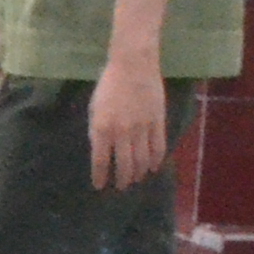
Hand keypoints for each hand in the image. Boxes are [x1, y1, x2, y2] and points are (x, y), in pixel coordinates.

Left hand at [90, 57, 169, 193]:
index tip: (100, 186)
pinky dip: (156, 161)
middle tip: (121, 187)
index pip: (100, 161)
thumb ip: (97, 130)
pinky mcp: (158, 122)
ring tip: (135, 180)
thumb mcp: (94, 108)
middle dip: (122, 179)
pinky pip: (159, 147)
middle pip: (124, 165)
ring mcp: (142, 128)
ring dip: (138, 173)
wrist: (133, 66)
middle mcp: (122, 132)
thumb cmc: (108, 85)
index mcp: (101, 128)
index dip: (100, 176)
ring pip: (142, 160)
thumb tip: (102, 151)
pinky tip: (153, 168)